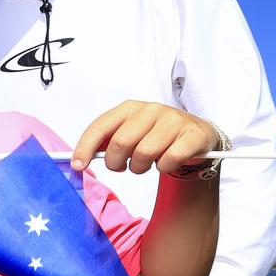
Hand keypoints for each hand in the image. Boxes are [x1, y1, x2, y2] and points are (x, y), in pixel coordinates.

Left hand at [71, 100, 218, 174]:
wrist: (196, 135)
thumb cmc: (156, 136)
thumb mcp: (130, 133)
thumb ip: (106, 142)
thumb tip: (80, 159)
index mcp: (129, 108)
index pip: (100, 127)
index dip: (85, 147)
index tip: (78, 165)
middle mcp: (151, 110)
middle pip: (120, 142)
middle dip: (116, 163)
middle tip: (122, 167)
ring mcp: (173, 121)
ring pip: (144, 153)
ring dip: (140, 168)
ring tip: (146, 164)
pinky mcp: (192, 135)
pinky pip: (169, 159)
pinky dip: (164, 167)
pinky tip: (166, 162)